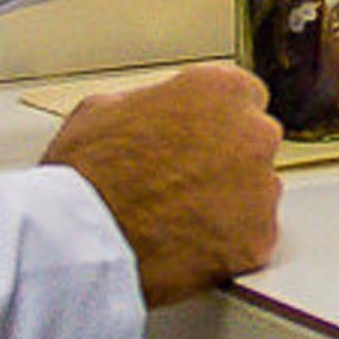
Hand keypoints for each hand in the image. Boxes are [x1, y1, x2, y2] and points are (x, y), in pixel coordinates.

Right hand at [41, 62, 283, 306]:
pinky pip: (251, 239)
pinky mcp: (257, 238)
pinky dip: (227, 246)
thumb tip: (153, 109)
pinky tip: (188, 248)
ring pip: (256, 193)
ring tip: (177, 220)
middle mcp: (253, 134)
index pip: (242, 96)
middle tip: (181, 183)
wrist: (78, 241)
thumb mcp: (102, 109)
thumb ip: (148, 101)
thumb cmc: (84, 175)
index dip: (214, 122)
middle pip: (252, 144)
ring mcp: (261, 188)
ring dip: (228, 204)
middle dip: (225, 161)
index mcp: (220, 91)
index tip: (199, 139)